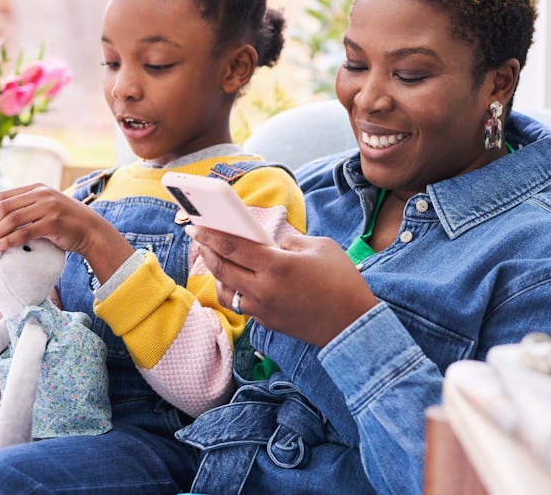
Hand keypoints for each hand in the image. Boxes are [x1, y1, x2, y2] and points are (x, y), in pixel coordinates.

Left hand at [0, 183, 133, 284]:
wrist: (92, 231)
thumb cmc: (67, 223)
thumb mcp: (48, 207)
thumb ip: (29, 207)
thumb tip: (0, 220)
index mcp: (38, 188)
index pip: (4, 196)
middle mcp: (43, 194)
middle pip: (5, 207)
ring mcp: (49, 207)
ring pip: (12, 219)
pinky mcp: (53, 222)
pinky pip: (24, 232)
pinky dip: (9, 241)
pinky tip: (3, 248)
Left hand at [190, 226, 378, 346]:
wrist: (353, 325)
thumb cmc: (343, 282)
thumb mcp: (321, 247)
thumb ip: (291, 241)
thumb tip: (272, 244)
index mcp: (276, 266)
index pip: (232, 247)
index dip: (211, 234)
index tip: (197, 226)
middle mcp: (264, 290)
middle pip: (222, 269)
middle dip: (206, 251)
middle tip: (198, 238)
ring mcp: (264, 310)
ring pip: (227, 292)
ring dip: (218, 274)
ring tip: (218, 260)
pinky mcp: (269, 323)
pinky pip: (244, 305)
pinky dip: (237, 291)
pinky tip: (242, 281)